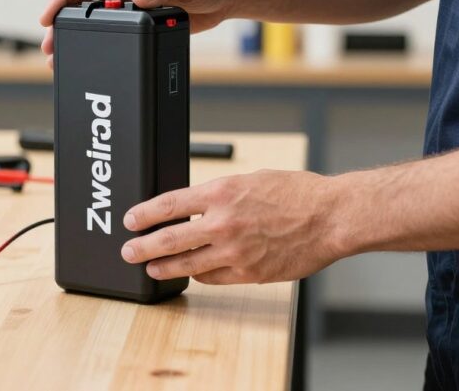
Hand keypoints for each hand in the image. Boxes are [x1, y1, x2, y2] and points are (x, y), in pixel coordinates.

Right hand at [38, 0, 239, 63]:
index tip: (49, 16)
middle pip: (79, 0)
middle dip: (62, 22)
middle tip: (51, 45)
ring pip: (90, 17)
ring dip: (75, 34)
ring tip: (60, 56)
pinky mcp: (136, 17)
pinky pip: (109, 28)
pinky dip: (97, 41)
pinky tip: (88, 55)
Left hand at [120, 170, 347, 284]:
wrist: (330, 217)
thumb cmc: (296, 194)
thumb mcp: (250, 181)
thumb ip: (219, 194)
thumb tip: (193, 206)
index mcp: (221, 192)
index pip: (169, 204)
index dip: (144, 214)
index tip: (130, 220)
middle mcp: (223, 223)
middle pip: (168, 239)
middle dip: (142, 247)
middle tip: (128, 252)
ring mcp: (235, 251)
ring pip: (186, 264)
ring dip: (164, 267)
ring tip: (151, 268)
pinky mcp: (249, 272)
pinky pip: (212, 278)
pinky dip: (199, 275)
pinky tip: (192, 272)